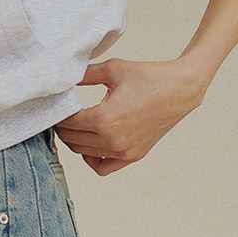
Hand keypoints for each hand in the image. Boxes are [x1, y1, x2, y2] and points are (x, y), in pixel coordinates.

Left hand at [54, 57, 206, 174]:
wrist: (179, 90)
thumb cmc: (149, 77)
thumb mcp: (113, 69)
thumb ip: (86, 74)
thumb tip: (65, 76)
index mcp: (104, 119)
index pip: (68, 123)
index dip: (59, 115)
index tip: (57, 107)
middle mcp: (111, 140)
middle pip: (72, 140)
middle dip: (64, 128)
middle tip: (62, 116)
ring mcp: (122, 152)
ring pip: (83, 154)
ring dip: (75, 141)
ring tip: (75, 127)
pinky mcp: (131, 156)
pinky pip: (102, 168)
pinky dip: (92, 159)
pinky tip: (91, 145)